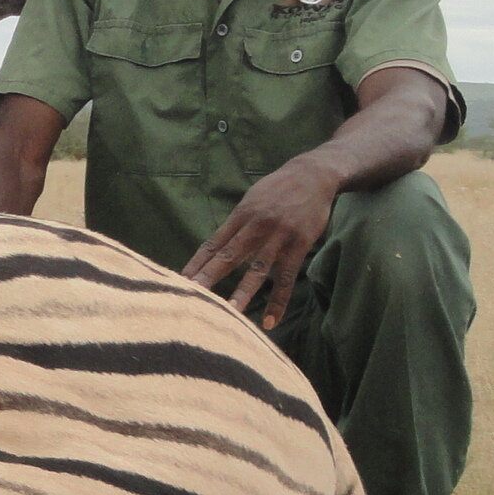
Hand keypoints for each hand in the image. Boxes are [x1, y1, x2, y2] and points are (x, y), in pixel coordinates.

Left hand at [183, 159, 339, 329]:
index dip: (197, 263)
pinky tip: (269, 320)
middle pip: (228, 256)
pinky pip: (287, 278)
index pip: (213, 244)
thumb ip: (236, 224)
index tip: (179, 280)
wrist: (314, 174)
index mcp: (241, 216)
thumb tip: (216, 247)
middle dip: (209, 277)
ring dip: (243, 293)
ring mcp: (278, 237)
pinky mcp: (299, 245)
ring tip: (229, 313)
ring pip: (257, 270)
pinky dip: (278, 301)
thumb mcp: (252, 199)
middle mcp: (256, 226)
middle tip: (191, 295)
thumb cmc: (277, 189)